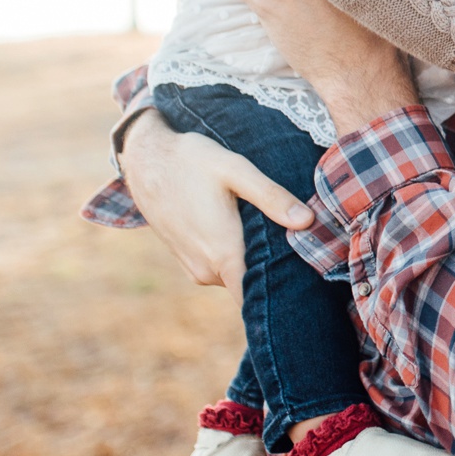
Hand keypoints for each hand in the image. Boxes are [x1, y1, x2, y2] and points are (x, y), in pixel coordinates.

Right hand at [119, 109, 312, 294]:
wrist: (144, 158)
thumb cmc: (191, 160)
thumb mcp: (235, 170)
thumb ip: (271, 197)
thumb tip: (307, 221)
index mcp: (223, 253)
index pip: (256, 296)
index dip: (284, 296)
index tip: (309, 289)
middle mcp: (207, 270)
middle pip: (252, 286)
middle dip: (276, 272)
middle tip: (306, 252)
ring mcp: (195, 268)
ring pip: (237, 277)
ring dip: (255, 262)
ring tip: (277, 237)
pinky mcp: (189, 261)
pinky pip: (222, 270)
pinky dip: (238, 258)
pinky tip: (249, 234)